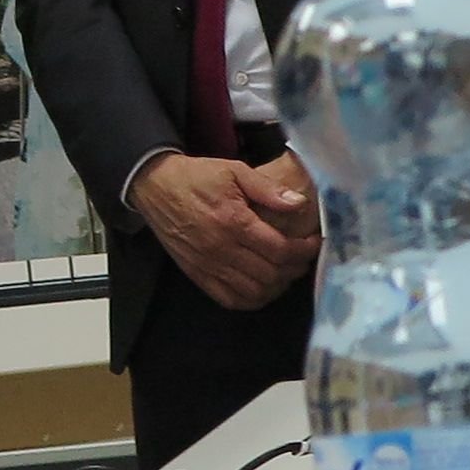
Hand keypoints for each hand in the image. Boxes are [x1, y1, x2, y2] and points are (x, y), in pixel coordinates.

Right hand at [131, 151, 314, 310]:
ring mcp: (208, 266)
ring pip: (254, 293)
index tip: (314, 242)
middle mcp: (221, 249)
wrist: (155, 187)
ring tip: (285, 271)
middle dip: (295, 269)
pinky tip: (262, 287)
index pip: (280, 249)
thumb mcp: (234, 170)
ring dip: (277, 287)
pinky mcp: (197, 275)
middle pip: (271, 275)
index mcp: (233, 222)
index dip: (303, 250)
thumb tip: (299, 203)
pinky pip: (230, 300)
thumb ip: (268, 188)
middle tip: (303, 257)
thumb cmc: (197, 176)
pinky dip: (252, 299)